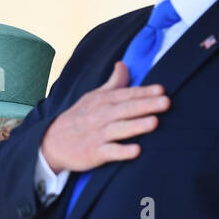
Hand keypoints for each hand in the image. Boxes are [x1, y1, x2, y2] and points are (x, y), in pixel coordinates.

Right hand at [40, 61, 168, 173]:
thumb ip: (113, 83)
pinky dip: (122, 152)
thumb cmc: (79, 118)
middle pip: (125, 109)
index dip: (144, 92)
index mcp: (102, 101)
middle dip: (146, 105)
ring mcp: (97, 135)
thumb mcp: (93, 97)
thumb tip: (123, 64)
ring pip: (119, 129)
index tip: (161, 90)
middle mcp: (100, 116)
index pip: (126, 94)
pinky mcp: (94, 153)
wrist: (52, 143)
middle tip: (166, 102)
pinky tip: (136, 150)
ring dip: (136, 126)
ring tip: (154, 122)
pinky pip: (110, 152)